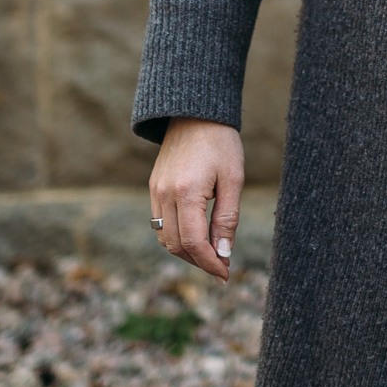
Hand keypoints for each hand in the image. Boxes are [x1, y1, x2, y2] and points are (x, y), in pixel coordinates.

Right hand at [148, 117, 243, 279]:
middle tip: (222, 266)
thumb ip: (227, 219)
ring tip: (210, 253)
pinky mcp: (153, 187)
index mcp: (186, 192)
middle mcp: (164, 194)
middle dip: (199, 261)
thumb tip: (223, 253)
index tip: (226, 274)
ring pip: (164, 238)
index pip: (193, 242)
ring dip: (186, 252)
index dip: (210, 263)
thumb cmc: (220, 143)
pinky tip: (196, 235)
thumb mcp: (233, 179)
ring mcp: (155, 191)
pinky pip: (159, 223)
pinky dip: (176, 236)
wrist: (195, 112)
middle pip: (176, 245)